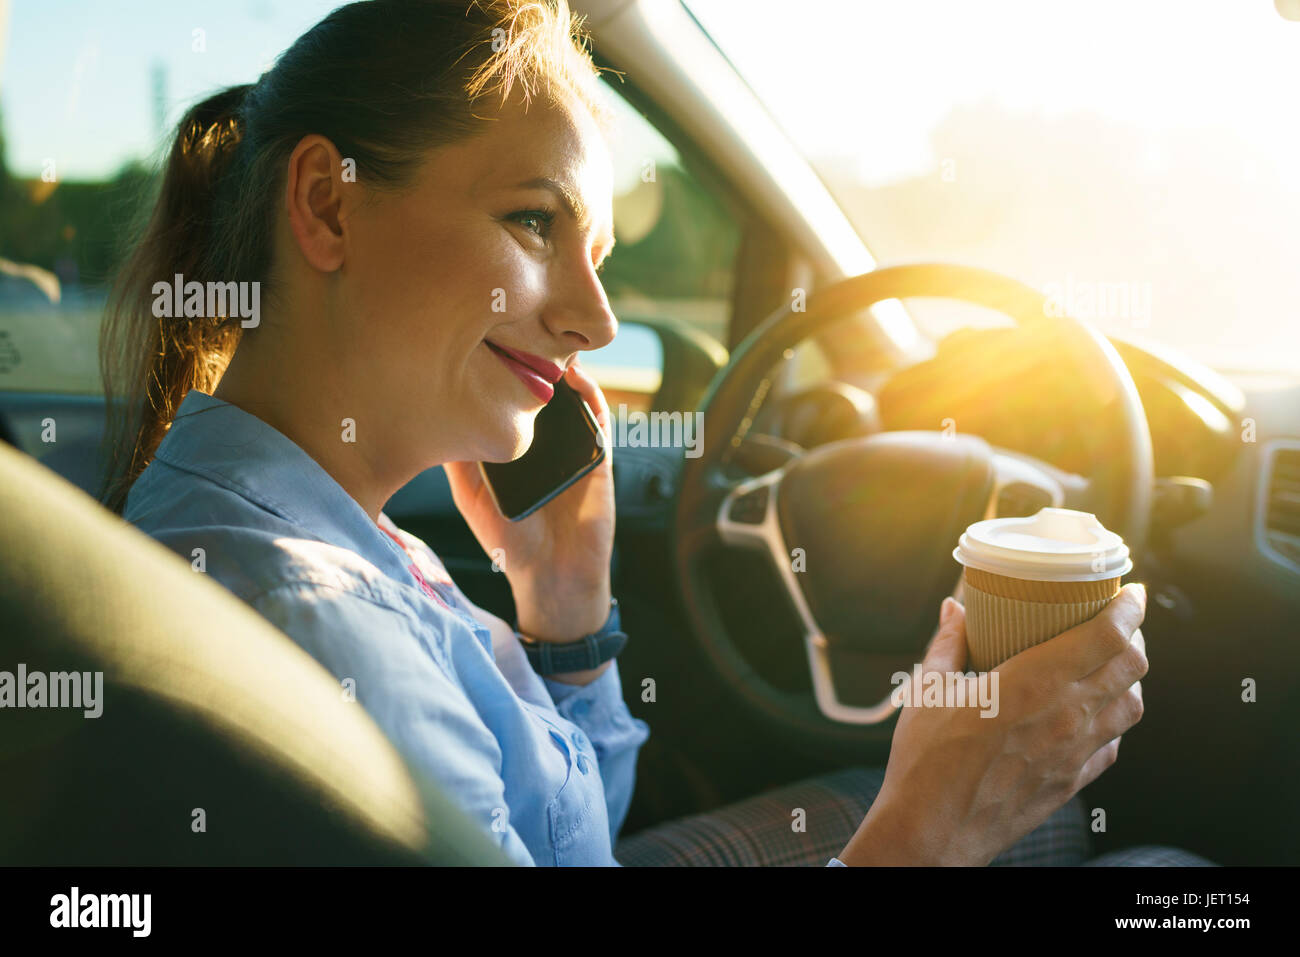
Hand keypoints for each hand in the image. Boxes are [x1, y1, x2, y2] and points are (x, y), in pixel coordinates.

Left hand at [443, 360, 615, 641]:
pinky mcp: (599, 456)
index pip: (507, 397)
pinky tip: (576, 379)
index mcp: (513, 446)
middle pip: (541, 388)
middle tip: (516, 327)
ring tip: (547, 342)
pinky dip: (591, 395)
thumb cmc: (510, 542)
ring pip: (572, 396)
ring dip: (564, 369)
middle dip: (532, 357)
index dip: (500, 368)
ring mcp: (573, 445)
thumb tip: (439, 416)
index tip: (482, 339)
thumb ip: (459, 461)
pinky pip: (598, 418)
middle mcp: (544, 441)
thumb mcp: (471, 497)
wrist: (553, 576)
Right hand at [840, 583, 1147, 865]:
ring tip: (1112, 661)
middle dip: (1134, 634)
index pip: (1109, 635)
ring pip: (1132, 705)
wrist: (932, 831)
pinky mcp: (1072, 781)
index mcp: (1035, 683)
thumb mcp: (928, 690)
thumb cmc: (926, 761)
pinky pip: (1113, 744)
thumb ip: (947, 643)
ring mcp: (1075, 752)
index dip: (1129, 607)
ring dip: (1131, 677)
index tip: (1131, 590)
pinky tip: (1094, 712)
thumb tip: (954, 609)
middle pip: (1132, 665)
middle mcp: (1068, 716)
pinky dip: (1114, 720)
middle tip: (1120, 619)